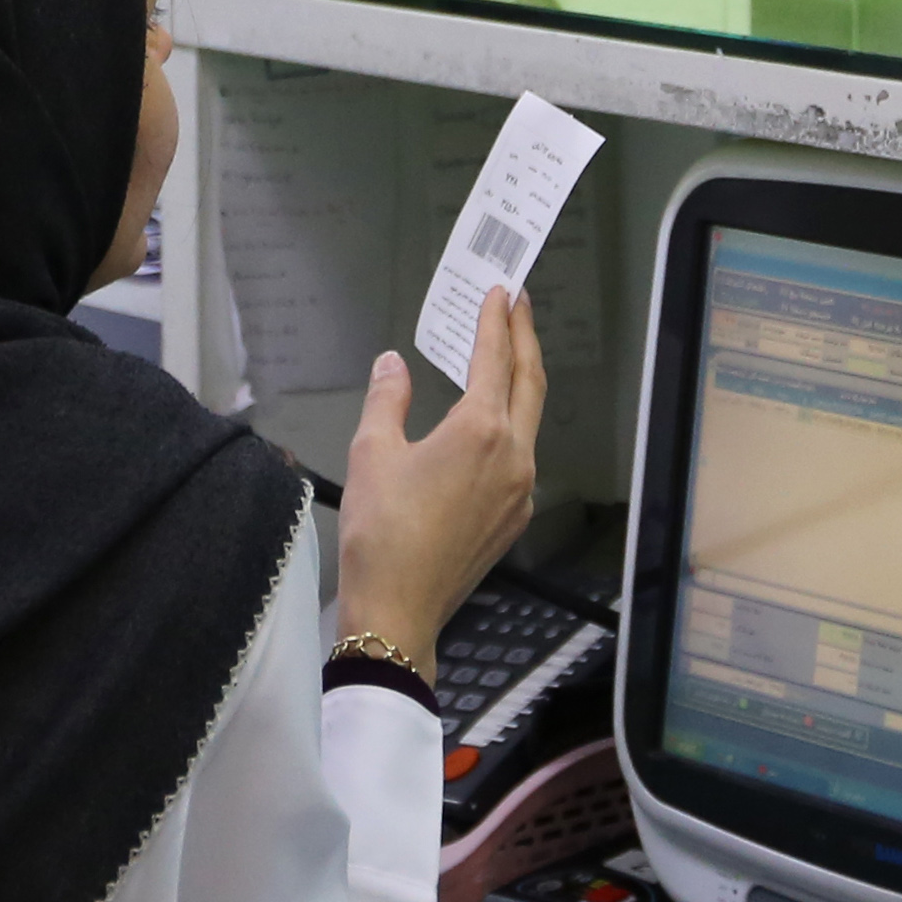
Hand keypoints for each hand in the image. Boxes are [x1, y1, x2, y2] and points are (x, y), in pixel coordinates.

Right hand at [335, 290, 543, 682]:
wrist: (398, 609)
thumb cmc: (381, 532)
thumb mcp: (372, 452)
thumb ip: (388, 398)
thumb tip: (392, 364)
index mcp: (481, 431)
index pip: (494, 360)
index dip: (497, 321)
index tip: (501, 292)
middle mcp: (514, 456)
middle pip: (529, 382)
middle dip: (524, 338)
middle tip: (518, 304)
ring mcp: (520, 489)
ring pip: (529, 420)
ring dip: (519, 381)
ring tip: (503, 355)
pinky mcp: (514, 517)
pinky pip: (520, 456)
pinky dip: (510, 425)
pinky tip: (490, 422)